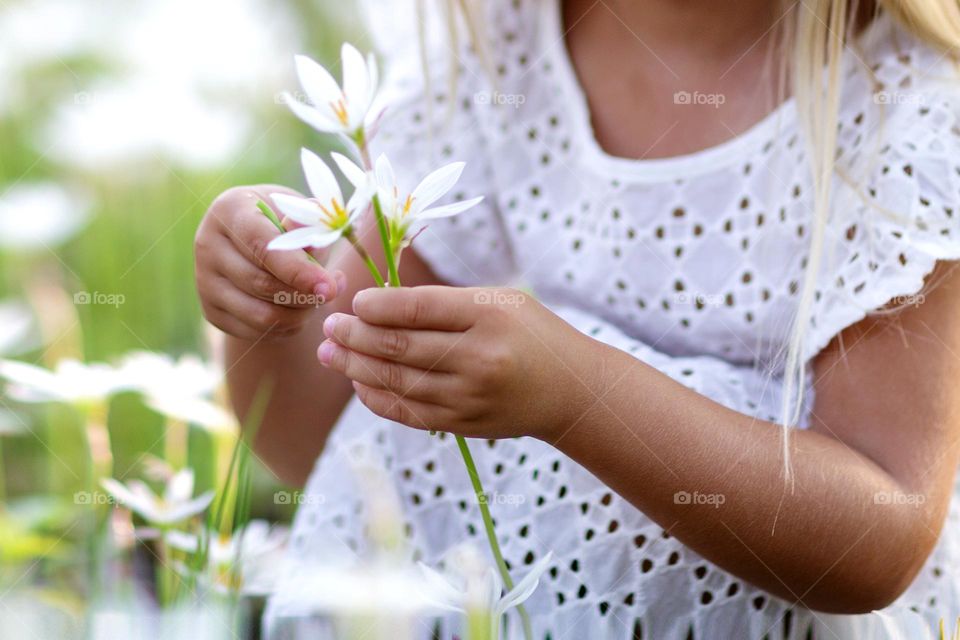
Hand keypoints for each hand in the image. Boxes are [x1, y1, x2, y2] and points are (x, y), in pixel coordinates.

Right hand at [195, 185, 346, 340]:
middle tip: (331, 291)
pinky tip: (299, 308)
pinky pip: (256, 331)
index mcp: (229, 210)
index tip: (328, 287)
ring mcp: (204, 281)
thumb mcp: (299, 214)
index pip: (262, 246)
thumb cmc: (286, 222)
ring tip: (318, 298)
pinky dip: (287, 326)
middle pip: (261, 284)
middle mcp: (208, 245)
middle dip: (304, 295)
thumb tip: (309, 233)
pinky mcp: (211, 311)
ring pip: (260, 314)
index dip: (298, 270)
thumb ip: (308, 226)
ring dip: (299, 314)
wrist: (258, 241)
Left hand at [317, 286, 601, 440]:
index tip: (356, 301)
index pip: (418, 308)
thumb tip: (379, 306)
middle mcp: (479, 358)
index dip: (378, 305)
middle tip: (330, 327)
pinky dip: (376, 397)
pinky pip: (407, 412)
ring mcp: (470, 396)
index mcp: (490, 316)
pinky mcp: (463, 425)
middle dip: (355, 336)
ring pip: (397, 381)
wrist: (570, 391)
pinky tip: (357, 382)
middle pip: (400, 346)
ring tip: (330, 353)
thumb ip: (446, 301)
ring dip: (355, 367)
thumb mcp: (500, 301)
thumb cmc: (531, 334)